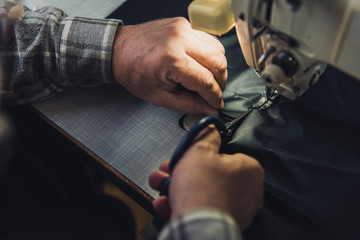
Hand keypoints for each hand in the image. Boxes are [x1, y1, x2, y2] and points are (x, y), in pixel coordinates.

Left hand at [112, 17, 226, 114]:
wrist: (118, 50)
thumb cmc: (134, 72)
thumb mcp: (159, 97)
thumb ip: (188, 105)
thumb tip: (210, 109)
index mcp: (171, 59)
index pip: (206, 81)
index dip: (214, 97)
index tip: (216, 104)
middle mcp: (180, 39)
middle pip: (218, 63)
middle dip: (220, 83)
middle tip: (214, 94)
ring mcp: (183, 28)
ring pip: (218, 49)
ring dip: (218, 67)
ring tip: (208, 79)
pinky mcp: (184, 23)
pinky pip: (208, 39)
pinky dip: (210, 54)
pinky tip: (202, 64)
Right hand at [149, 126, 263, 229]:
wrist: (197, 225)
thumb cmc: (203, 191)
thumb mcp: (199, 150)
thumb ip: (206, 136)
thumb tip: (211, 128)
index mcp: (249, 169)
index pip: (224, 154)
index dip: (201, 155)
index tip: (188, 156)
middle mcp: (248, 191)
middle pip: (210, 174)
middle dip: (182, 171)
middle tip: (170, 169)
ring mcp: (236, 209)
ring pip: (203, 191)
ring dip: (177, 187)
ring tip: (162, 184)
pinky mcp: (223, 222)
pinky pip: (201, 208)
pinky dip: (183, 204)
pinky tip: (167, 202)